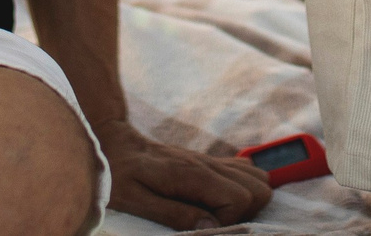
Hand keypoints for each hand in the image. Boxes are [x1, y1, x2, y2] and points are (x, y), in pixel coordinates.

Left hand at [95, 117, 272, 231]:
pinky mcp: (207, 162)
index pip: (240, 199)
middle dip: (246, 212)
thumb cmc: (118, 174)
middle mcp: (207, 164)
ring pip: (257, 178)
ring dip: (247, 201)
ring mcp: (210, 161)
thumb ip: (174, 214)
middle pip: (259, 188)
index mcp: (193, 175)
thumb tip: (211, 227)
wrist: (111, 142)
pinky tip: (216, 202)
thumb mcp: (136, 200)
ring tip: (218, 214)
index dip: (229, 221)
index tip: (205, 227)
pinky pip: (243, 171)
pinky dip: (240, 189)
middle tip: (216, 222)